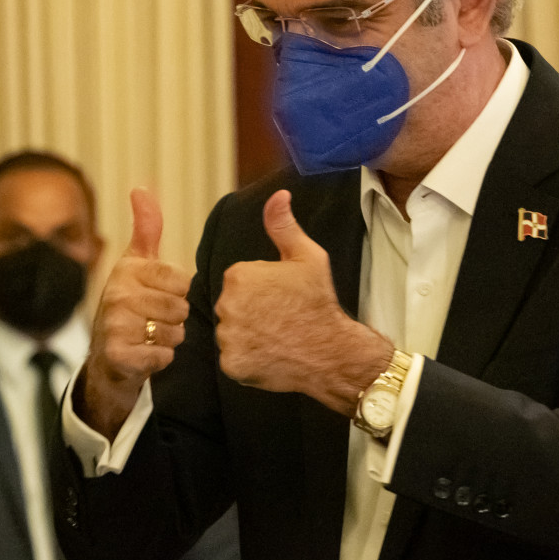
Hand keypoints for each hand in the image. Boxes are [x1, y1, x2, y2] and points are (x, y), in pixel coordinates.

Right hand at [81, 189, 190, 436]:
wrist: (106, 355)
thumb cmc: (129, 304)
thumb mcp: (137, 264)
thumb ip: (146, 228)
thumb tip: (140, 188)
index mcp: (127, 270)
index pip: (183, 282)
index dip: (178, 294)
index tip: (159, 296)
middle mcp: (118, 294)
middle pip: (180, 308)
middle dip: (174, 319)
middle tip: (154, 320)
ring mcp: (116, 325)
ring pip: (175, 334)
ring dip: (168, 340)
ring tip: (149, 336)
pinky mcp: (119, 354)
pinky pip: (164, 357)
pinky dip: (160, 360)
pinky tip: (144, 354)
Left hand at [215, 190, 394, 415]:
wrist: (332, 351)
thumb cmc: (319, 302)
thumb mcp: (307, 256)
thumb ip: (283, 225)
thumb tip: (278, 195)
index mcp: (238, 276)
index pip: (239, 281)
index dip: (262, 289)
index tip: (282, 297)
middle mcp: (226, 305)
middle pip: (232, 306)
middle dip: (251, 311)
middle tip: (280, 318)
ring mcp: (228, 337)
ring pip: (230, 333)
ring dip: (248, 336)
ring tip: (276, 337)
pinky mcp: (232, 364)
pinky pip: (233, 358)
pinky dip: (248, 359)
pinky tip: (270, 354)